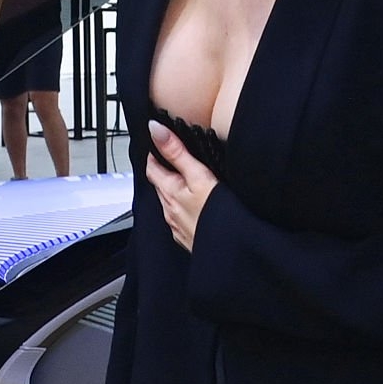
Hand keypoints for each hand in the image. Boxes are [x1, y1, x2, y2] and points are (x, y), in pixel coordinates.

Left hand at [145, 121, 217, 252]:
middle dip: (163, 172)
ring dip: (174, 192)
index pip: (152, 169)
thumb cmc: (217, 216)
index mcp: (171, 193)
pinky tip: (196, 209)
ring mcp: (178, 227)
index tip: (158, 144)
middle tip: (170, 159)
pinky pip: (179, 220)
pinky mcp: (188, 239)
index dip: (154, 154)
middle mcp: (170, 211)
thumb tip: (155, 129)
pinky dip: (183, 210)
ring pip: (170, 204)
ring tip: (185, 182)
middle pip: (160, 186)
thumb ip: (177, 153)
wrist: (230, 253)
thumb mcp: (198, 176)